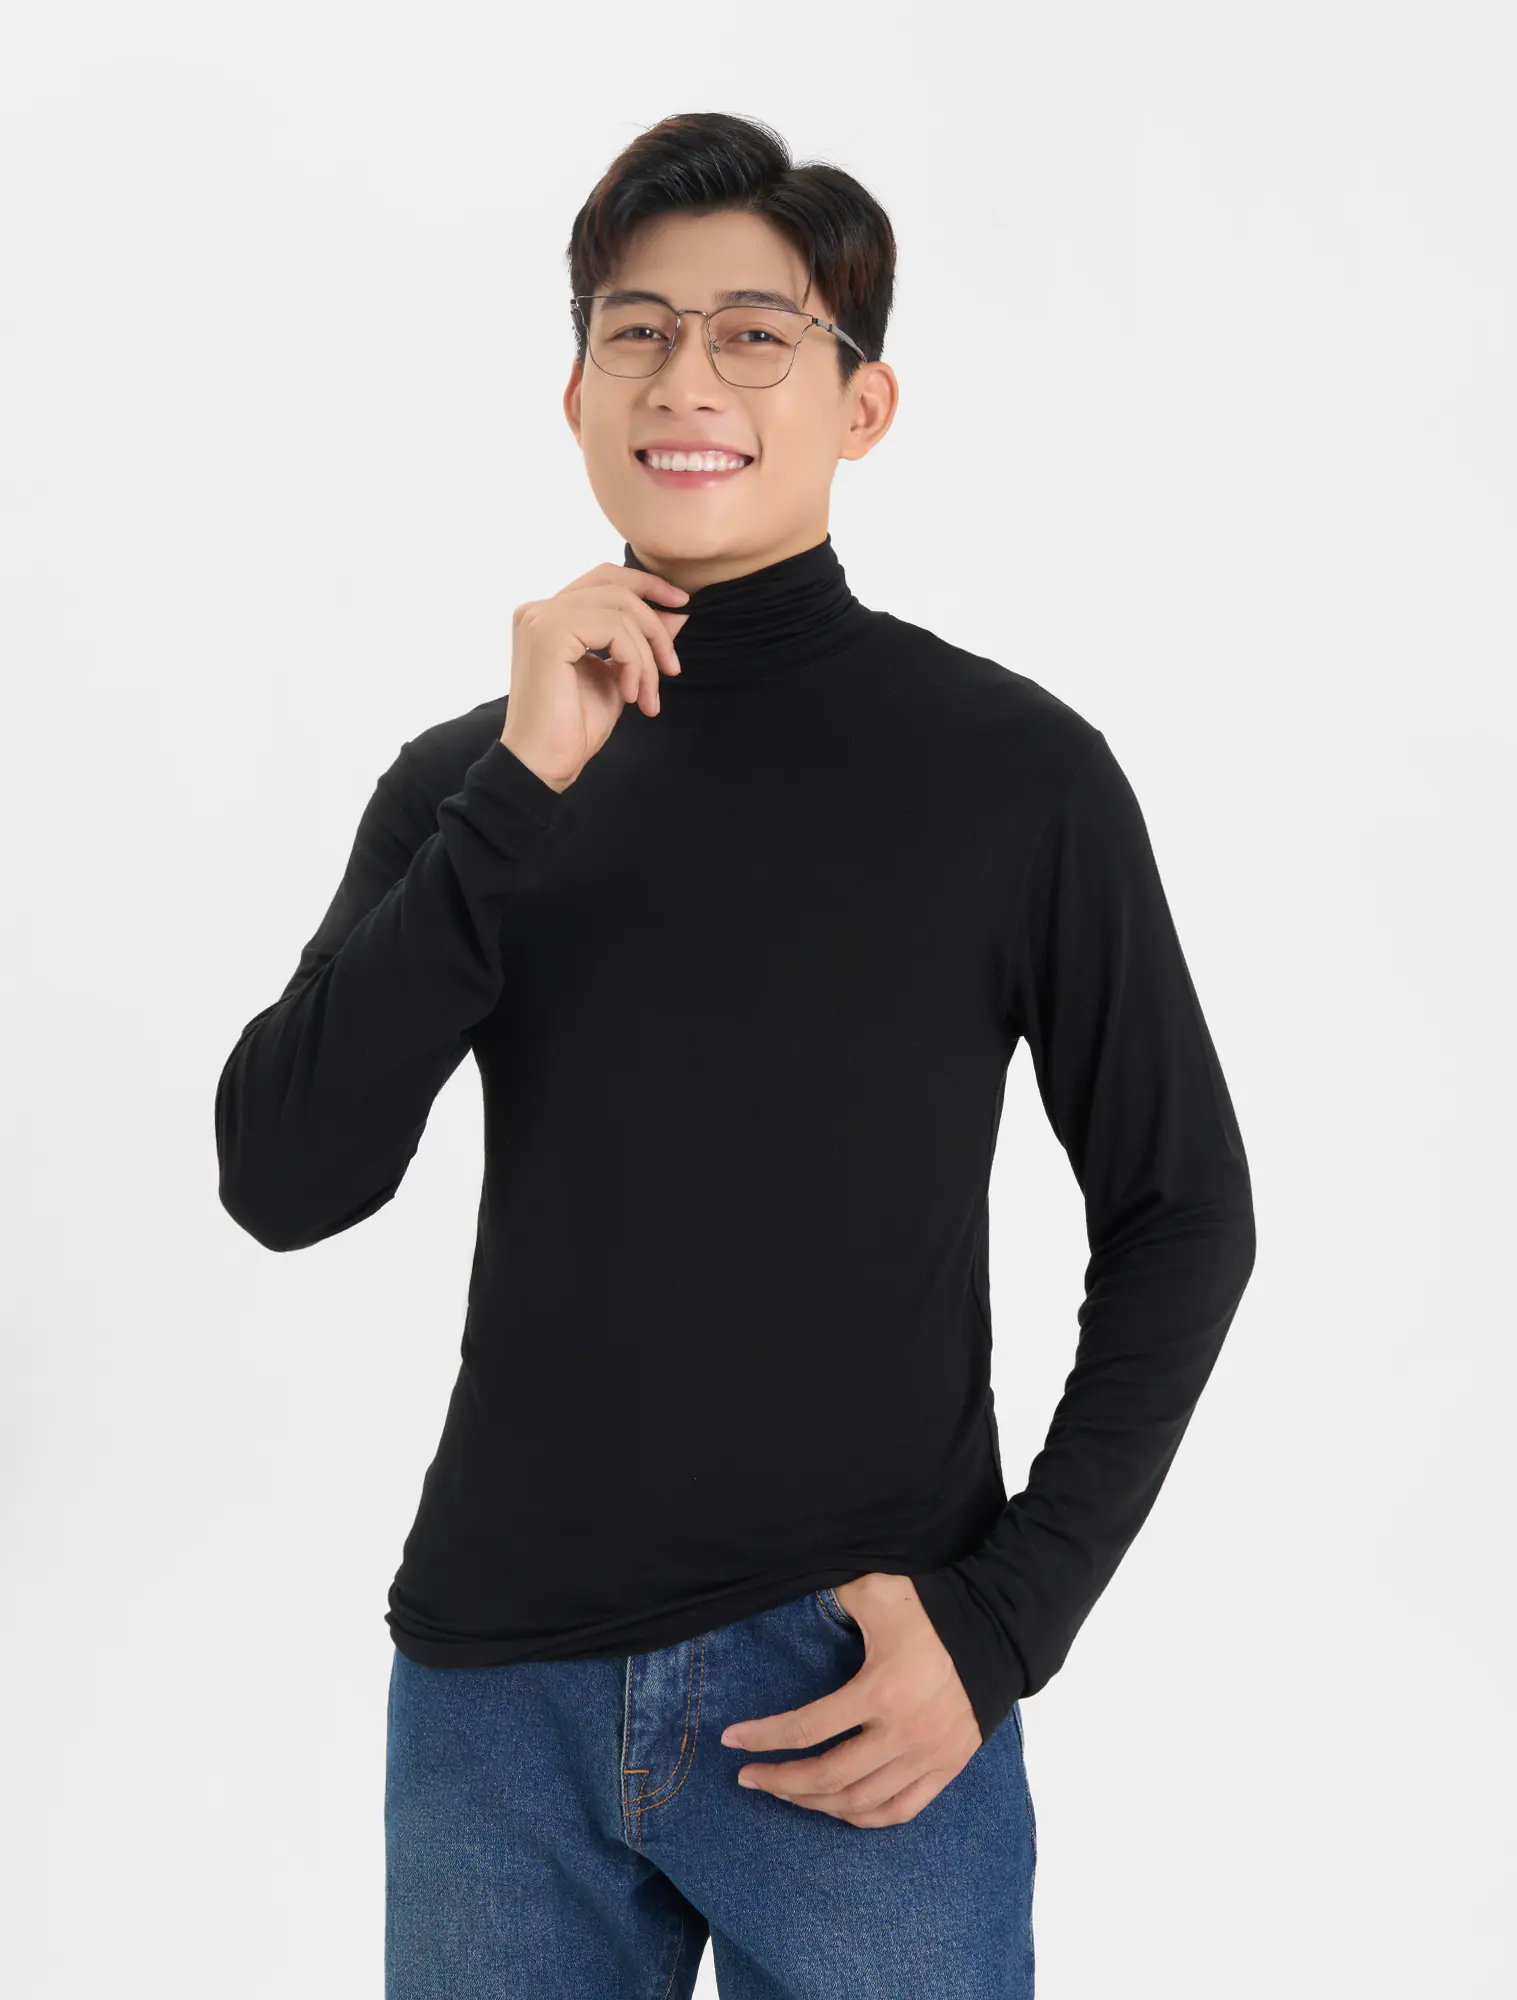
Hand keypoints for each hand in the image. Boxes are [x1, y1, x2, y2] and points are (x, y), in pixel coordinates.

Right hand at [500, 561, 690, 790]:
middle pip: (616, 587)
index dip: (646, 585)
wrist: (544, 764)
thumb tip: (678, 614)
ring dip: (646, 655)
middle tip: (672, 667)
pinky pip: (614, 630)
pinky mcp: (549, 633)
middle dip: (654, 624)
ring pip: (620, 610)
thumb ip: (640, 642)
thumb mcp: (619, 676)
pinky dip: (634, 662)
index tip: (681, 605)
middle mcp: (539, 609)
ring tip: (647, 696)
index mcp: (550, 616)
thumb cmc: (574, 727)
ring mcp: (541, 618)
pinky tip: (629, 695)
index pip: (604, 579)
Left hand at [719, 1573, 982, 1826]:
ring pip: (860, 1802)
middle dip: (780, 1781)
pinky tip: (836, 1809)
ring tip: (785, 1790)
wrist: (997, 1630)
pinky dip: (863, 1817)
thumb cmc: (933, 1608)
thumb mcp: (879, 1591)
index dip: (763, 1737)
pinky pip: (900, 1811)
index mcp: (880, 1690)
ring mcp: (928, 1756)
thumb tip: (795, 1596)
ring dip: (815, 1804)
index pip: (808, 1728)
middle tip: (748, 1776)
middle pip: (828, 1778)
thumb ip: (834, 1596)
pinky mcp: (948, 1767)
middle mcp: (903, 1732)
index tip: (730, 1740)